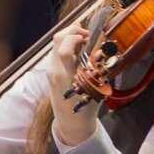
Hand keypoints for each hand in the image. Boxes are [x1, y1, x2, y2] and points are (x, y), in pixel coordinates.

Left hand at [44, 23, 99, 145]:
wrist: (71, 123)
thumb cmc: (86, 108)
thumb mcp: (96, 88)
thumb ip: (97, 68)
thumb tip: (102, 50)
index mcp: (66, 75)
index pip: (64, 48)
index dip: (75, 36)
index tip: (88, 36)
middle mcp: (55, 70)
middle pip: (56, 40)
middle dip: (71, 30)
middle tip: (86, 32)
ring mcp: (51, 70)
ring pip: (55, 44)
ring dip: (69, 36)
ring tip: (84, 39)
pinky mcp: (51, 71)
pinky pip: (56, 51)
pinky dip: (66, 44)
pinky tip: (78, 48)